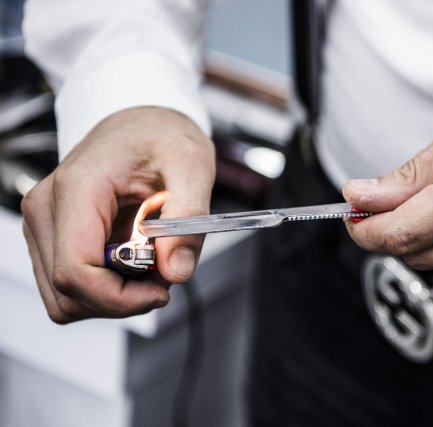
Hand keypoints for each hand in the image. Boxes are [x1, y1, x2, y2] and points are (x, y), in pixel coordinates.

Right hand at [21, 107, 215, 322]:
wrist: (142, 121)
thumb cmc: (161, 136)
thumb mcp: (192, 166)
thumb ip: (189, 218)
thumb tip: (176, 270)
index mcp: (77, 188)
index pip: (76, 271)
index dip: (120, 297)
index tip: (161, 290)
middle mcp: (47, 208)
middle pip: (68, 292)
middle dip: (122, 298)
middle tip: (162, 272)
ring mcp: (45, 224)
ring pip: (66, 297)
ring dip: (114, 295)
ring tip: (150, 262)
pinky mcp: (53, 236)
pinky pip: (71, 285)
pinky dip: (106, 288)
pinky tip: (134, 262)